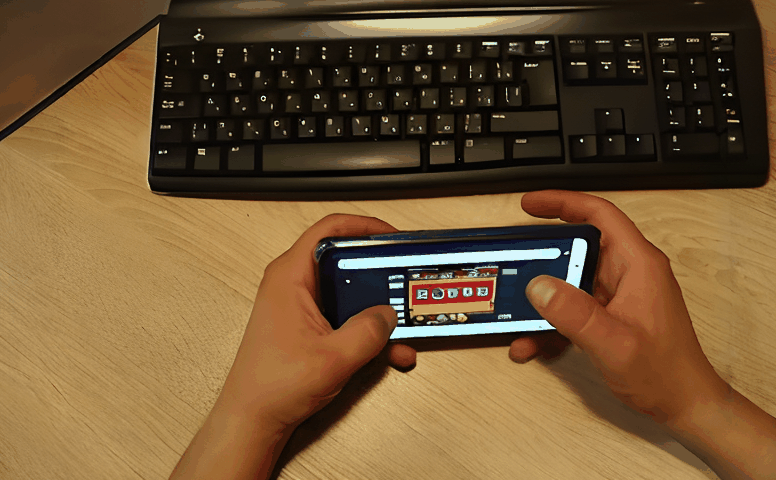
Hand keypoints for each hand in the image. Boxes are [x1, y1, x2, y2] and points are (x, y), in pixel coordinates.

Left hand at [217, 214, 415, 429]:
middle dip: (379, 272)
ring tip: (402, 323)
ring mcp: (302, 305)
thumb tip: (389, 315)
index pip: (330, 228)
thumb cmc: (273, 385)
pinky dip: (367, 330)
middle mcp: (294, 284)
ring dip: (378, 308)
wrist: (253, 419)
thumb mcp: (335, 357)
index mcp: (291, 275)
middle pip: (344, 259)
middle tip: (403, 278)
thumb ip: (369, 331)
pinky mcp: (309, 326)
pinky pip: (345, 316)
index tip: (392, 237)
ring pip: (349, 291)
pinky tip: (389, 351)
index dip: (365, 226)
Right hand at [512, 190, 727, 423]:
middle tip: (515, 256)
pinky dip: (552, 321)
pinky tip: (534, 342)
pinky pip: (573, 306)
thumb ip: (574, 313)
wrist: (684, 404)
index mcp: (638, 264)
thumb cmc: (665, 373)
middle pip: (579, 245)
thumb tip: (539, 286)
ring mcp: (619, 294)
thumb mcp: (613, 343)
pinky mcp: (610, 313)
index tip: (531, 204)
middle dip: (544, 253)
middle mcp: (629, 273)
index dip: (563, 202)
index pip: (599, 215)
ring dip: (544, 296)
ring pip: (571, 278)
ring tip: (518, 310)